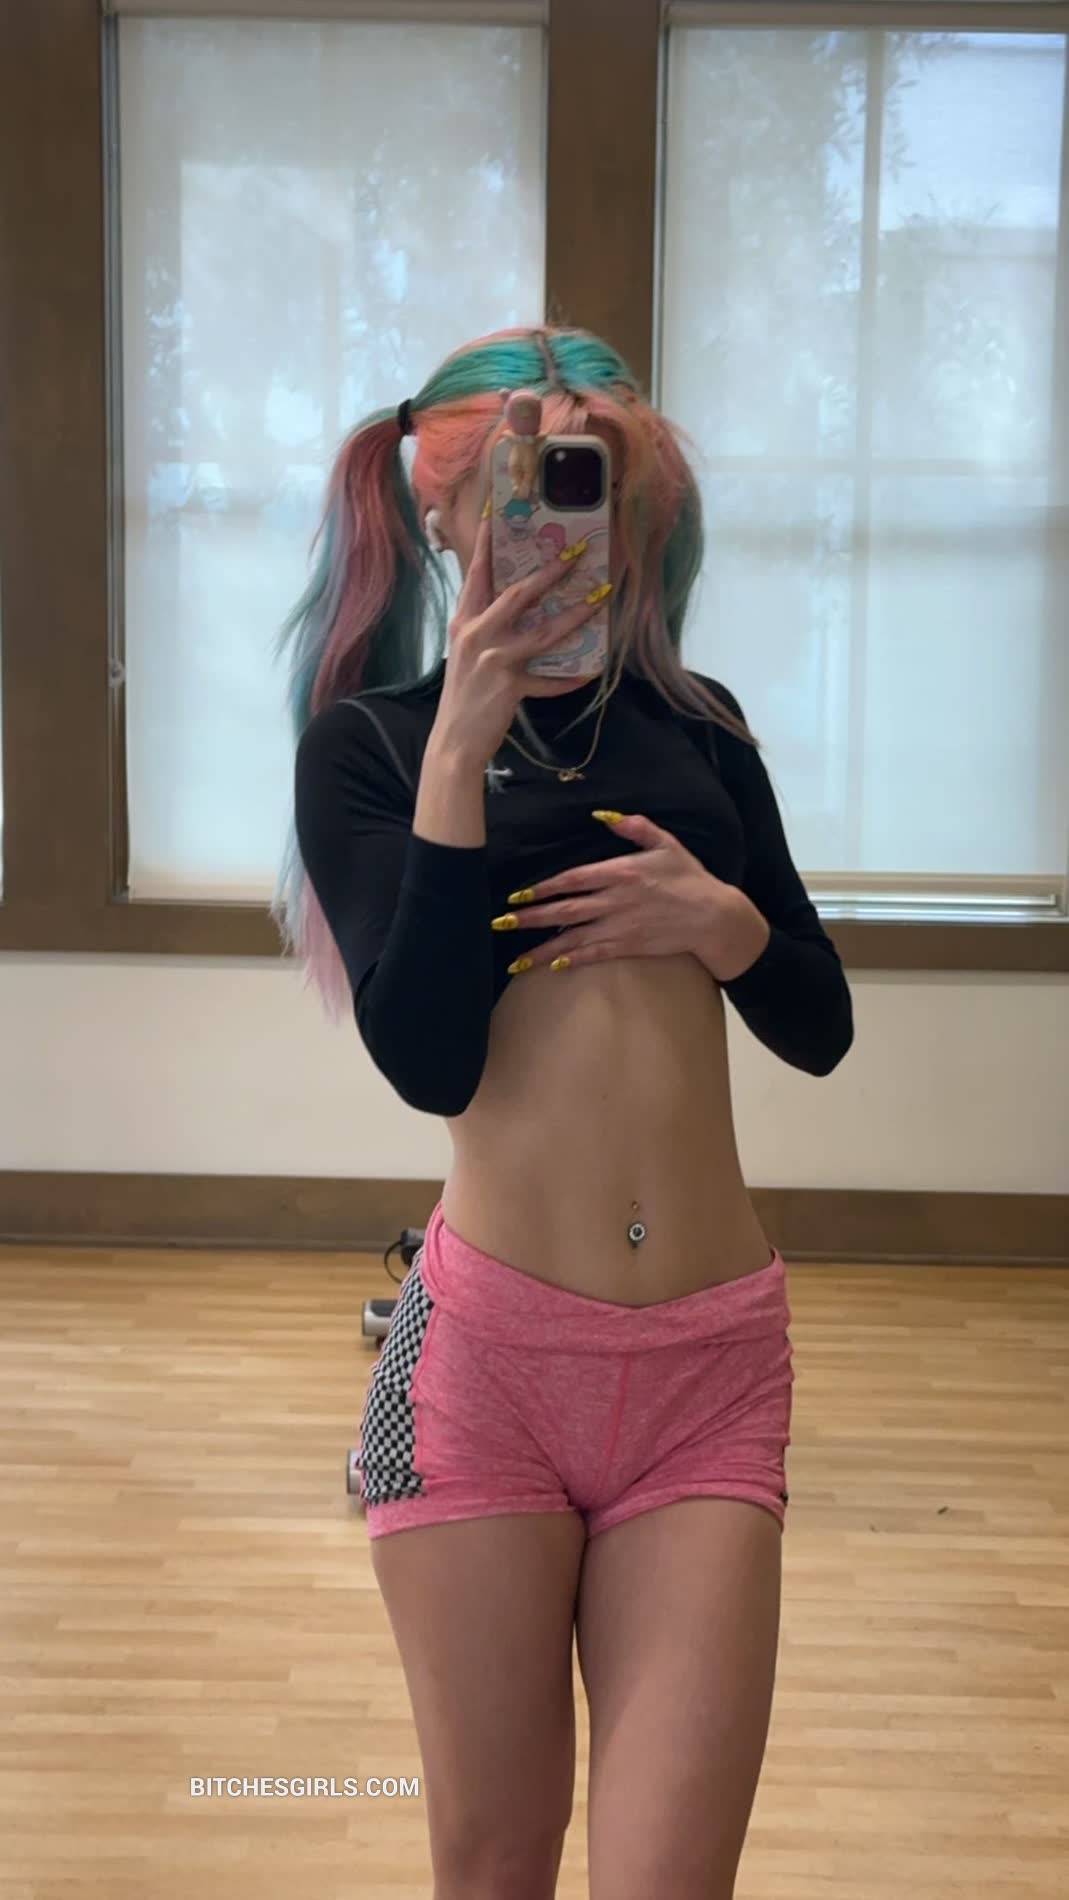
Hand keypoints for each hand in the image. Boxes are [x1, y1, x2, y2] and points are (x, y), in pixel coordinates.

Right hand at [432, 513, 605, 765]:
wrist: (453, 741)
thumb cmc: (463, 696)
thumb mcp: (466, 653)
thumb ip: (485, 626)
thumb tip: (517, 604)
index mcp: (464, 621)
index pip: (477, 574)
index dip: (489, 543)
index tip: (499, 512)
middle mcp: (476, 634)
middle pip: (518, 593)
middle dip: (550, 571)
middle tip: (577, 553)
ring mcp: (494, 659)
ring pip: (544, 631)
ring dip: (576, 613)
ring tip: (601, 597)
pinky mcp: (510, 686)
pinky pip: (550, 680)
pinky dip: (571, 677)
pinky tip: (592, 670)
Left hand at [492, 811, 771, 979]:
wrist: (714, 916)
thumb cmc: (690, 877)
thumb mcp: (666, 843)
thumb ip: (634, 827)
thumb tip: (601, 815)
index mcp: (622, 872)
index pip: (573, 879)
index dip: (543, 887)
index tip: (517, 894)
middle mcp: (617, 900)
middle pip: (565, 910)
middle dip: (531, 918)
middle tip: (500, 924)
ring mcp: (622, 926)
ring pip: (574, 938)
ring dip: (543, 948)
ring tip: (516, 958)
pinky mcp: (630, 946)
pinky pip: (595, 954)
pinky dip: (573, 959)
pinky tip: (552, 965)